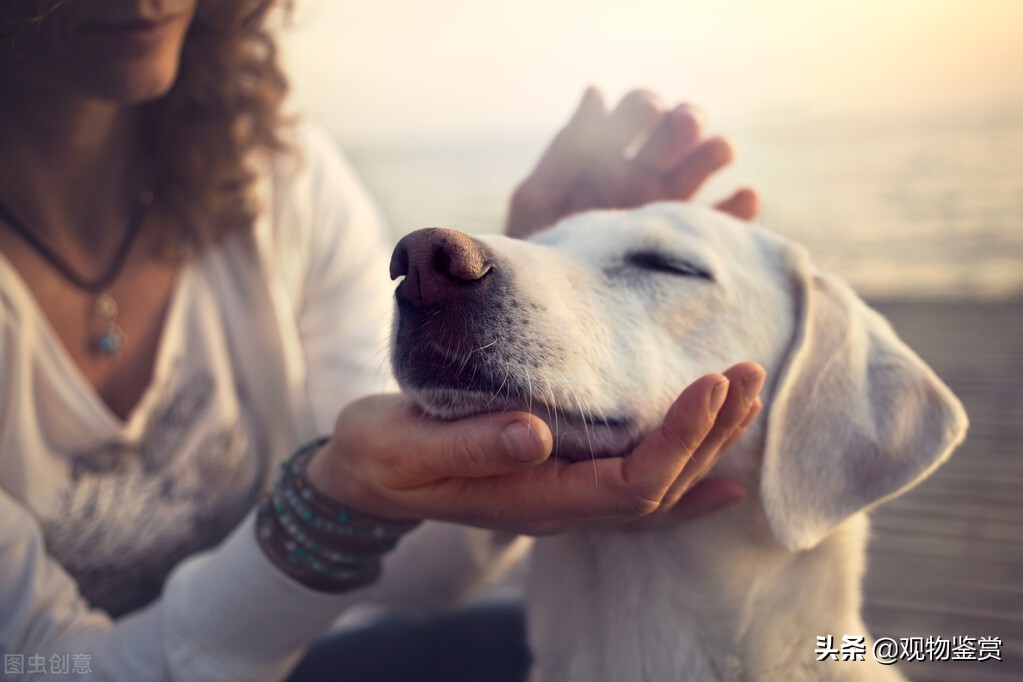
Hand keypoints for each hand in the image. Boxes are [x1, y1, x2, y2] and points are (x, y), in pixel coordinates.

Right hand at [305, 363, 763, 535]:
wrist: (365, 476)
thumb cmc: (382, 456)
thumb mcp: (408, 447)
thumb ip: (469, 445)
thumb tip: (535, 433)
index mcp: (533, 499)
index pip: (630, 483)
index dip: (678, 439)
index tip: (711, 383)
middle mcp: (561, 506)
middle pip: (660, 486)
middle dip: (710, 432)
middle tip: (748, 372)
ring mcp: (564, 496)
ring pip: (656, 486)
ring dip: (707, 444)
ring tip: (746, 396)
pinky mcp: (560, 476)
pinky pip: (636, 487)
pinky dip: (684, 478)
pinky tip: (722, 474)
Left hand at [505, 87, 758, 238]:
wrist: (552, 314)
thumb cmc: (536, 254)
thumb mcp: (538, 200)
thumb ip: (566, 150)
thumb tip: (596, 91)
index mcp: (606, 157)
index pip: (635, 114)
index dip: (644, 107)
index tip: (648, 112)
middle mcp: (642, 177)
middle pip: (675, 134)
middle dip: (684, 122)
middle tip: (685, 126)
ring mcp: (667, 209)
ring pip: (702, 168)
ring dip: (714, 152)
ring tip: (720, 150)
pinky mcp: (687, 245)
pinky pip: (722, 223)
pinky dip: (738, 209)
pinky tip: (745, 197)